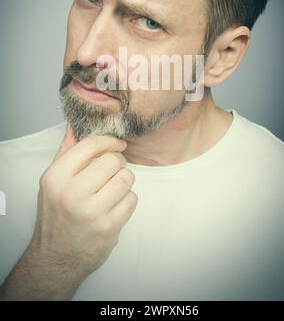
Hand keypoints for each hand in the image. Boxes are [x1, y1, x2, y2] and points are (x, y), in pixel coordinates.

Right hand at [2, 123, 137, 299]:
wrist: (57, 256)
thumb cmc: (57, 213)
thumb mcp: (53, 181)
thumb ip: (66, 152)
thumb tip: (75, 125)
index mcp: (56, 177)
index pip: (90, 145)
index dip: (109, 141)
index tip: (117, 144)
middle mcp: (71, 193)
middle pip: (113, 160)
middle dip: (118, 163)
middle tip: (113, 171)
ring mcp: (90, 212)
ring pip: (126, 179)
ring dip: (124, 182)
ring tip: (113, 189)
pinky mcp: (108, 228)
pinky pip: (132, 200)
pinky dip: (127, 201)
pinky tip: (115, 206)